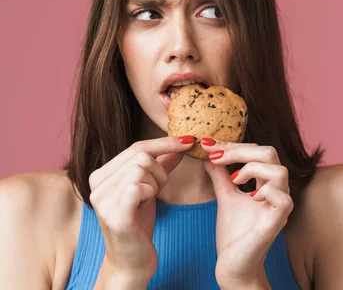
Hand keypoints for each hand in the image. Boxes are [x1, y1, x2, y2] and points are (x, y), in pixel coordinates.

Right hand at [88, 136, 193, 281]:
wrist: (131, 262)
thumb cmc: (139, 224)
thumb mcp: (150, 189)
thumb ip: (161, 165)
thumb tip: (180, 144)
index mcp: (101, 175)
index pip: (136, 147)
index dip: (164, 142)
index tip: (188, 140)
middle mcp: (96, 184)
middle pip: (141, 156)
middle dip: (160, 171)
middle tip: (157, 190)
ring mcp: (102, 200)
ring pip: (142, 169)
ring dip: (156, 184)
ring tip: (149, 200)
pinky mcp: (114, 215)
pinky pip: (140, 186)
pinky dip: (150, 193)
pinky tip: (145, 205)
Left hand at [201, 138, 293, 287]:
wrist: (234, 265)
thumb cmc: (234, 233)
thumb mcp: (225, 196)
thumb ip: (220, 175)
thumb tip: (209, 153)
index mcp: (267, 182)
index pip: (257, 151)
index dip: (233, 145)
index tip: (208, 145)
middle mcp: (278, 191)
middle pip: (269, 153)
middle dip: (239, 150)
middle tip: (215, 156)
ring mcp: (280, 206)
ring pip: (279, 171)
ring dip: (252, 168)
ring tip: (233, 179)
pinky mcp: (277, 221)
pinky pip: (281, 198)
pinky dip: (264, 191)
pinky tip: (248, 196)